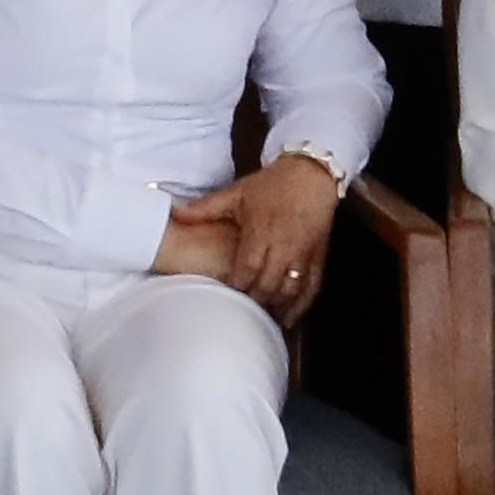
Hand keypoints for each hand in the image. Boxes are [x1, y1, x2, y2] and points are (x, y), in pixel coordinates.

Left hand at [181, 155, 339, 322]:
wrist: (312, 173)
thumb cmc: (273, 183)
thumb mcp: (238, 192)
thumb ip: (207, 208)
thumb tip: (175, 215)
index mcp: (260, 231)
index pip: (246, 269)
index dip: (235, 287)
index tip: (223, 297)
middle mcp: (283, 246)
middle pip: (267, 285)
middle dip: (254, 302)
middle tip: (240, 314)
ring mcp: (302, 253)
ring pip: (289, 290)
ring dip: (275, 308)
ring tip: (261, 320)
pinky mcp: (318, 257)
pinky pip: (312, 288)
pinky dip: (300, 306)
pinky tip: (289, 319)